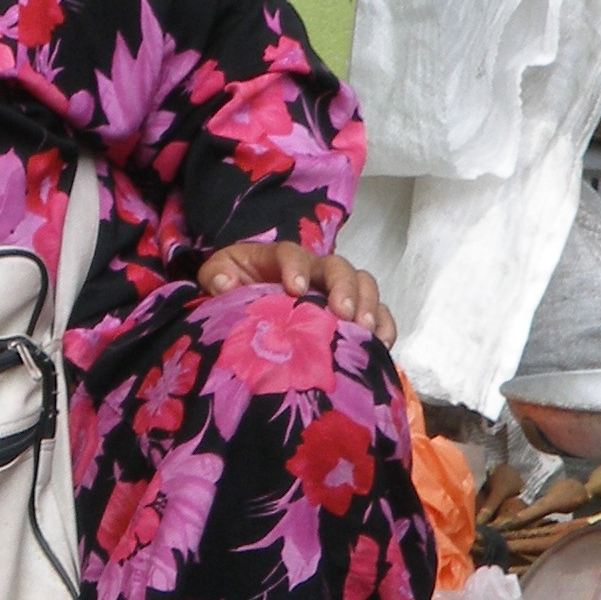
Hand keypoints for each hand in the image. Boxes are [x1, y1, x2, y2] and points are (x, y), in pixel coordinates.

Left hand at [198, 241, 396, 344]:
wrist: (248, 300)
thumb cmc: (234, 286)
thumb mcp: (218, 276)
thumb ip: (216, 276)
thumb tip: (224, 284)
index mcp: (281, 258)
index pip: (291, 254)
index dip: (296, 267)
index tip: (294, 289)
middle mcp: (315, 270)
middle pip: (337, 267)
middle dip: (343, 287)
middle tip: (341, 313)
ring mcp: (337, 290)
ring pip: (362, 285)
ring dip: (367, 305)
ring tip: (364, 329)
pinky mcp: (352, 312)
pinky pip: (378, 313)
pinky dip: (384, 326)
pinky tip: (381, 345)